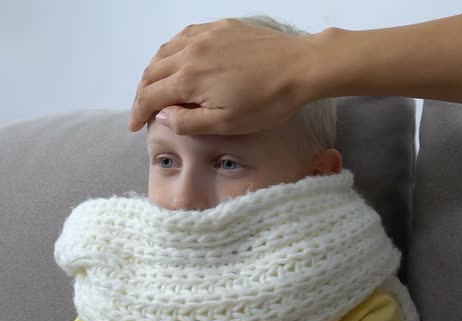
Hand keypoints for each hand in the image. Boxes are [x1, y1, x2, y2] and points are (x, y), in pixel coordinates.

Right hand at [128, 19, 317, 134]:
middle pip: (152, 72)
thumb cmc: (268, 101)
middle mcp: (190, 52)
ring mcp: (205, 36)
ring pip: (165, 51)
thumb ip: (189, 122)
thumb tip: (161, 116)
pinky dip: (173, 50)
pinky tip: (178, 58)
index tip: (134, 126)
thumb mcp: (228, 123)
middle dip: (142, 93)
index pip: (150, 96)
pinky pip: (185, 35)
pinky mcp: (221, 27)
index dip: (138, 113)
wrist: (300, 66)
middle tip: (144, 110)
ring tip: (157, 86)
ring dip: (155, 71)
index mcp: (189, 79)